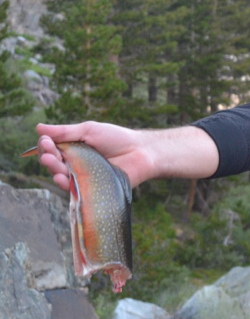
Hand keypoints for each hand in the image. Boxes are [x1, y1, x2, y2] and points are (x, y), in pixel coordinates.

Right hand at [34, 121, 218, 188]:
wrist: (142, 151)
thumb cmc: (117, 139)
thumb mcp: (89, 130)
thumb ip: (66, 131)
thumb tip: (38, 128)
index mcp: (72, 149)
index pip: (51, 149)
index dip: (45, 146)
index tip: (46, 141)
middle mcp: (75, 164)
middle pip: (54, 165)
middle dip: (48, 159)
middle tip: (48, 154)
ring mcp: (83, 178)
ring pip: (62, 178)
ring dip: (54, 171)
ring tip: (53, 164)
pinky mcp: (92, 189)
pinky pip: (77, 190)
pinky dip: (68, 185)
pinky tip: (63, 179)